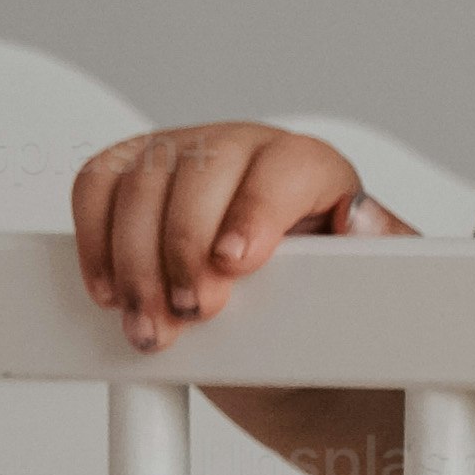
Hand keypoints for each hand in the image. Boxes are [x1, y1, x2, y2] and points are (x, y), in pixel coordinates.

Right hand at [71, 123, 398, 349]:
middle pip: (198, 172)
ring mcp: (178, 156)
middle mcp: (239, 148)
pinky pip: (94, 188)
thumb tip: (360, 217)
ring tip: (150, 325)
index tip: (235, 264)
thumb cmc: (324, 297)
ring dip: (134, 263)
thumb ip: (380, 249)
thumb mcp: (370, 281)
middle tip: (192, 312)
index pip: (280, 167)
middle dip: (185, 248)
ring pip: (139, 185)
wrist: (278, 327)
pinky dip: (94, 240)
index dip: (254, 211)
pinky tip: (109, 292)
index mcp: (305, 165)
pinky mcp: (128, 177)